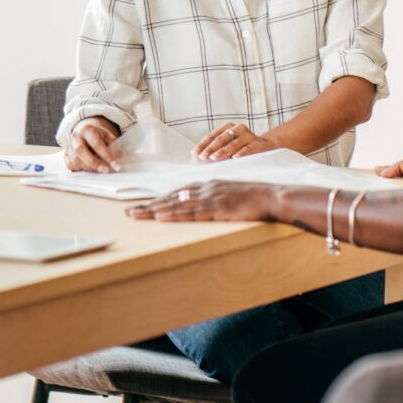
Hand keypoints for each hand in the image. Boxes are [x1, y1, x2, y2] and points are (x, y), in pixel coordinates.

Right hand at [65, 117, 121, 172]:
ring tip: (99, 169)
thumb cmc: (99, 137)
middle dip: (94, 163)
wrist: (86, 134)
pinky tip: (89, 168)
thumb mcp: (108, 137)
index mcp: (87, 130)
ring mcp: (69, 146)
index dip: (107, 156)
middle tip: (105, 170)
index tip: (116, 165)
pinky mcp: (65, 155)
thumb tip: (117, 159)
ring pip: (75, 160)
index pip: (96, 143)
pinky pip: (71, 165)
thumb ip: (113, 146)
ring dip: (89, 167)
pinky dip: (80, 169)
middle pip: (81, 151)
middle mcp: (76, 137)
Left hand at [126, 181, 279, 221]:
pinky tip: (160, 216)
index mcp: (209, 185)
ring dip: (154, 209)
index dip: (160, 199)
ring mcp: (210, 197)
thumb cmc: (256, 199)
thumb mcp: (233, 196)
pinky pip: (190, 212)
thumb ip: (217, 199)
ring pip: (176, 204)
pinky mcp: (217, 208)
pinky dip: (173, 214)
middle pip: (171, 197)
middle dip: (149, 204)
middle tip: (129, 211)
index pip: (179, 192)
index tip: (145, 205)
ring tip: (135, 215)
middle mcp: (206, 188)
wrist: (273, 196)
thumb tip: (205, 208)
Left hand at [194, 122, 279, 161]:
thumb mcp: (228, 146)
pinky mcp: (258, 143)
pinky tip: (235, 158)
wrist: (267, 146)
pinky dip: (241, 153)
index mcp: (228, 127)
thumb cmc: (242, 148)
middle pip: (221, 139)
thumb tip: (197, 157)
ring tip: (214, 157)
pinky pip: (249, 148)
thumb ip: (215, 149)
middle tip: (202, 157)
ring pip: (233, 143)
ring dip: (223, 151)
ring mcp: (249, 135)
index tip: (194, 153)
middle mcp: (238, 128)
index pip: (212, 136)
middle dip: (210, 149)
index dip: (203, 144)